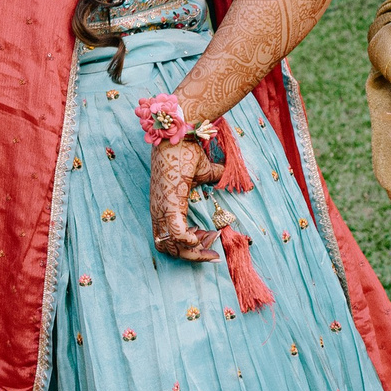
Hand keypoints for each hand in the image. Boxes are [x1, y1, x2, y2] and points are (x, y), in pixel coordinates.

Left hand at [150, 138, 225, 262]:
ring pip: (171, 245)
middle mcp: (158, 211)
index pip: (168, 240)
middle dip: (192, 255)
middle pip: (168, 249)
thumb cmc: (185, 151)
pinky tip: (205, 236)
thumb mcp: (203, 171)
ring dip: (193, 250)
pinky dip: (188, 241)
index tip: (208, 241)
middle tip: (212, 250)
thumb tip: (231, 177)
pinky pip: (175, 232)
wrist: (177, 135)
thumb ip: (214, 177)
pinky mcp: (169, 202)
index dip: (188, 248)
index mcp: (163, 207)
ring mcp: (162, 208)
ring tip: (212, 239)